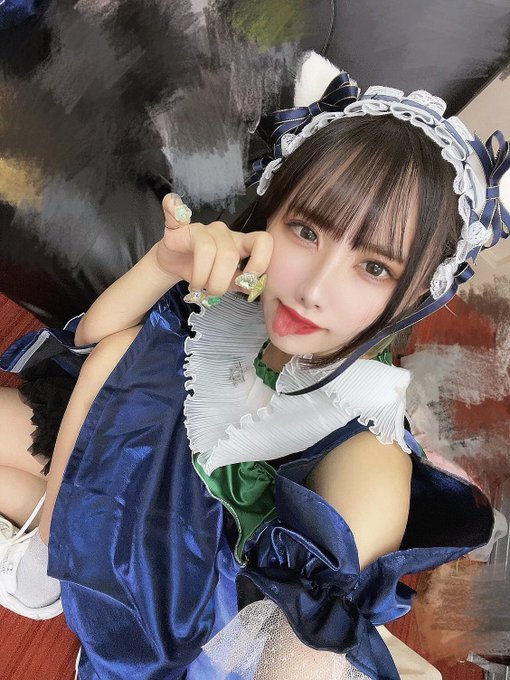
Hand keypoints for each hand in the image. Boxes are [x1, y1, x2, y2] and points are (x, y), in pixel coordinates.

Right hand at [156, 194, 272, 300]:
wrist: (175, 265)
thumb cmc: (203, 271)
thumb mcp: (225, 282)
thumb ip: (238, 283)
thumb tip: (250, 288)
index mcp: (240, 244)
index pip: (263, 241)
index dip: (260, 261)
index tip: (247, 281)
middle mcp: (224, 233)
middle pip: (229, 255)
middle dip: (220, 282)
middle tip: (211, 293)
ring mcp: (202, 228)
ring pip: (208, 250)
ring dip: (201, 277)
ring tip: (196, 286)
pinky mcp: (179, 228)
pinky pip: (177, 215)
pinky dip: (174, 209)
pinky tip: (171, 204)